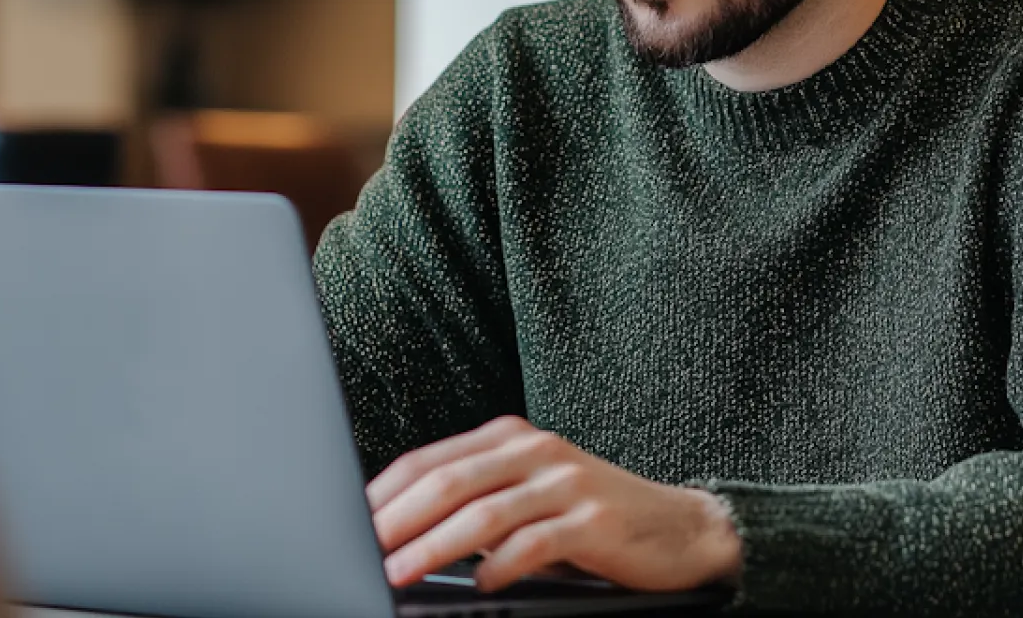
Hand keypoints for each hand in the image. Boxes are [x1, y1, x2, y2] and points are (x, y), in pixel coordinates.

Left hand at [367, 415, 742, 593]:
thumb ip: (474, 503)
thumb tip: (400, 535)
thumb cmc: (588, 516)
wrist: (677, 526)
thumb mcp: (527, 496)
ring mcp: (565, 482)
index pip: (430, 460)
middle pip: (450, 482)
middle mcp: (535, 450)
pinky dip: (503, 565)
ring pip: (485, 512)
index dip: (384, 493)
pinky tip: (482, 584)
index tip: (346, 524)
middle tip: (359, 550)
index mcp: (510, 438)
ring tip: (399, 573)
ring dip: (434, 547)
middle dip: (397, 520)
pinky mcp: (593, 519)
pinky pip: (537, 541)